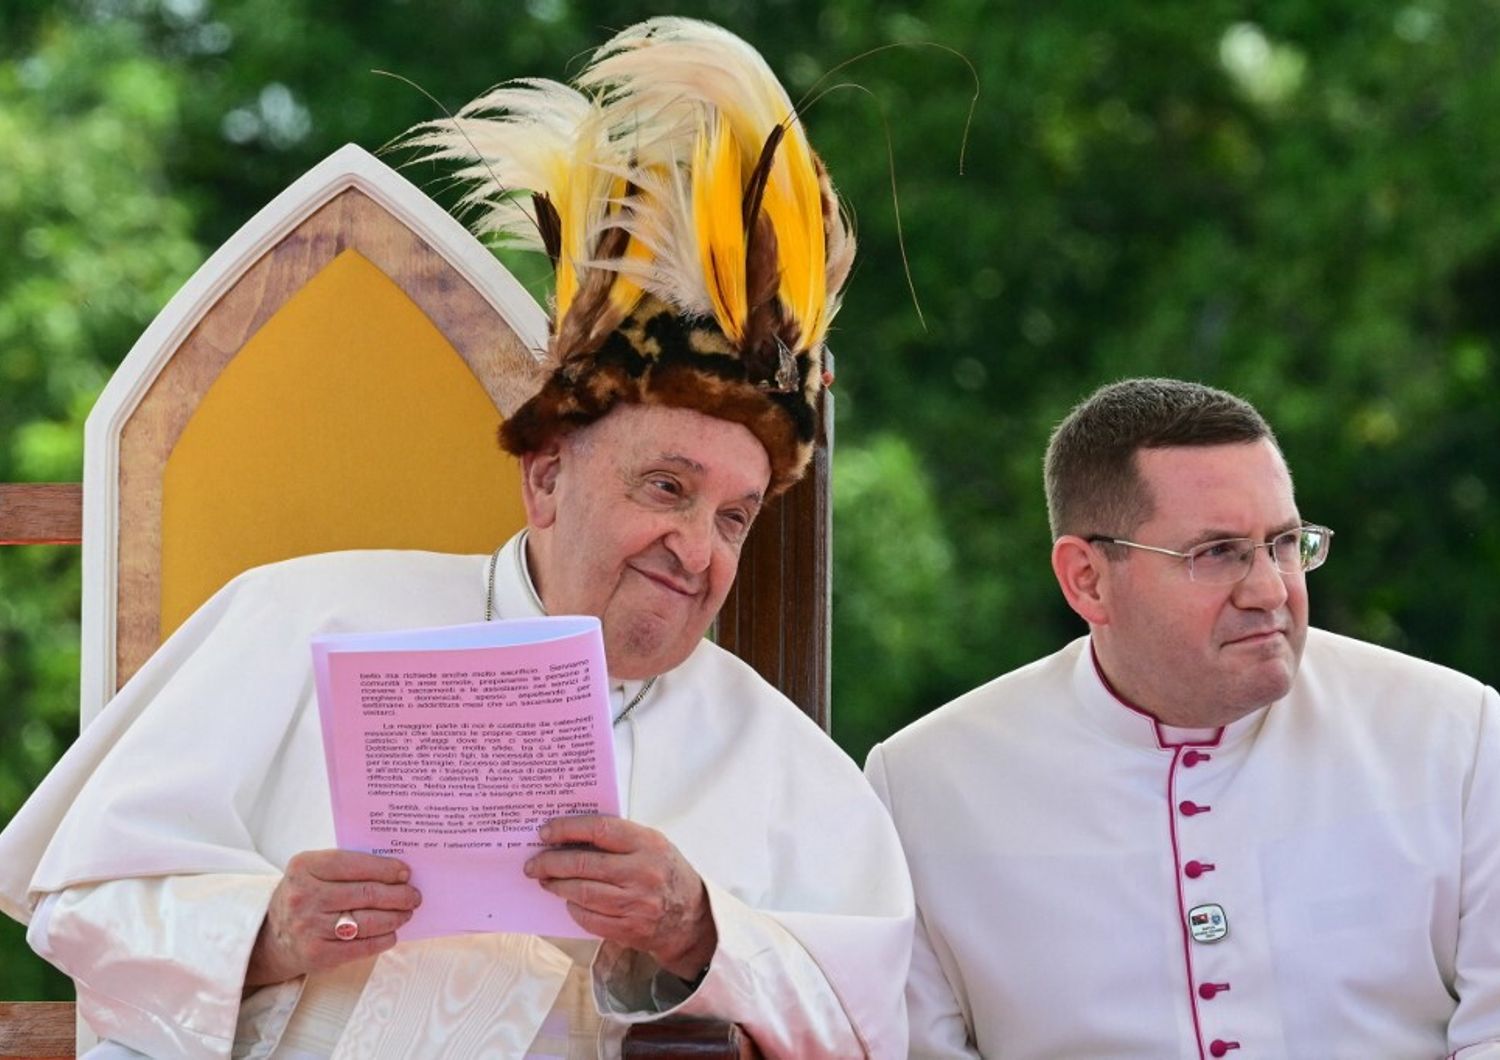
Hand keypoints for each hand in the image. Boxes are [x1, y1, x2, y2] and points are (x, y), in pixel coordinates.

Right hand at [245, 850, 420, 986]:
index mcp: (304, 867)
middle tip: (413, 895)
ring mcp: (309, 927)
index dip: (385, 868)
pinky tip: (391, 933)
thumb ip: (347, 867)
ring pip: (368, 921)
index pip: (353, 864)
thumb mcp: (313, 872)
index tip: (405, 872)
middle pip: (366, 894)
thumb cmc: (305, 896)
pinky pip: (361, 947)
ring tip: (406, 913)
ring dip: (395, 917)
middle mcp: (304, 896)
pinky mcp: (317, 954)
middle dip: (398, 895)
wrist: (271, 936)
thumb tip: (396, 871)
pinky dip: (382, 940)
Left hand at [524, 815, 716, 979]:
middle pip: (584, 864)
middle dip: (551, 863)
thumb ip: (619, 838)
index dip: (568, 829)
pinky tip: (568, 900)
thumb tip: (571, 834)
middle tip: (533, 863)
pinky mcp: (629, 929)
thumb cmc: (666, 873)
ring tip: (545, 880)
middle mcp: (642, 873)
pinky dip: (573, 908)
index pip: (600, 829)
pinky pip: (589, 918)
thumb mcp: (653, 845)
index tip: (546, 832)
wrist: (692, 918)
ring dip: (557, 886)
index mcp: (648, 844)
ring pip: (582, 893)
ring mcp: (636, 903)